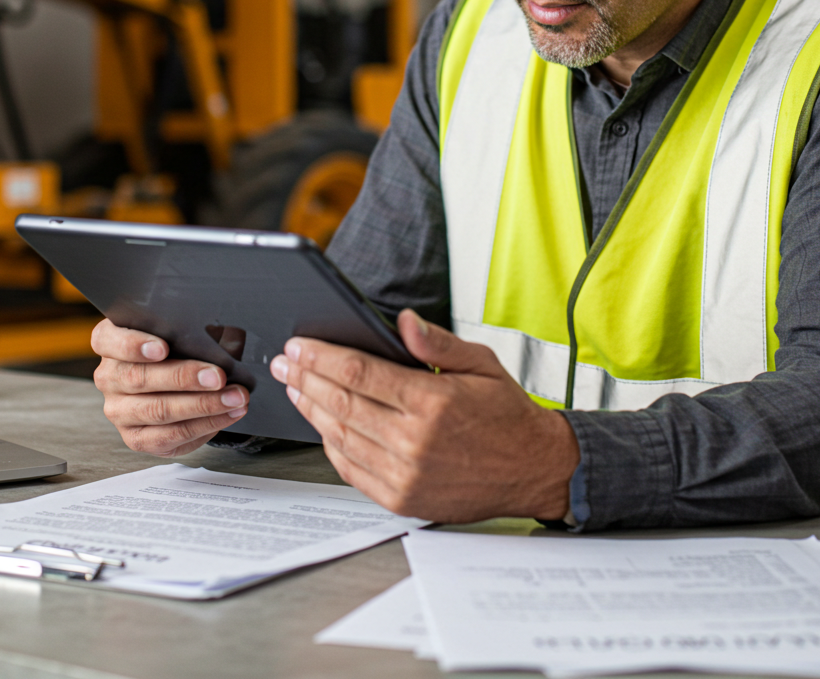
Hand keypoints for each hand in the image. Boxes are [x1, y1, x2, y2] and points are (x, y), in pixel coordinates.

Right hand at [91, 318, 248, 455]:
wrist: (178, 383)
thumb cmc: (180, 347)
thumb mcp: (183, 331)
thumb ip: (195, 330)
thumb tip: (231, 335)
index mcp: (110, 342)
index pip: (110, 340)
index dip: (134, 345)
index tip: (163, 348)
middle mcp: (108, 377)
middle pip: (139, 378)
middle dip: (184, 377)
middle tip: (218, 376)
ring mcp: (119, 411)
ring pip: (157, 410)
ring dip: (202, 405)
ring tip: (234, 397)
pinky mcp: (136, 438)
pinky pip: (170, 436)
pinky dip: (205, 424)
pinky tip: (228, 413)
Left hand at [269, 310, 579, 522]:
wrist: (533, 469)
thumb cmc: (506, 414)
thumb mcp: (480, 363)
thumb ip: (436, 342)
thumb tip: (402, 321)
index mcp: (432, 402)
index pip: (360, 373)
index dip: (322, 357)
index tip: (299, 346)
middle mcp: (415, 441)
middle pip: (341, 403)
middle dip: (306, 378)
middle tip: (285, 363)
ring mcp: (406, 474)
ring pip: (340, 436)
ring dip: (312, 409)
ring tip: (296, 388)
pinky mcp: (402, 499)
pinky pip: (352, 469)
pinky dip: (331, 444)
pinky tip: (323, 424)